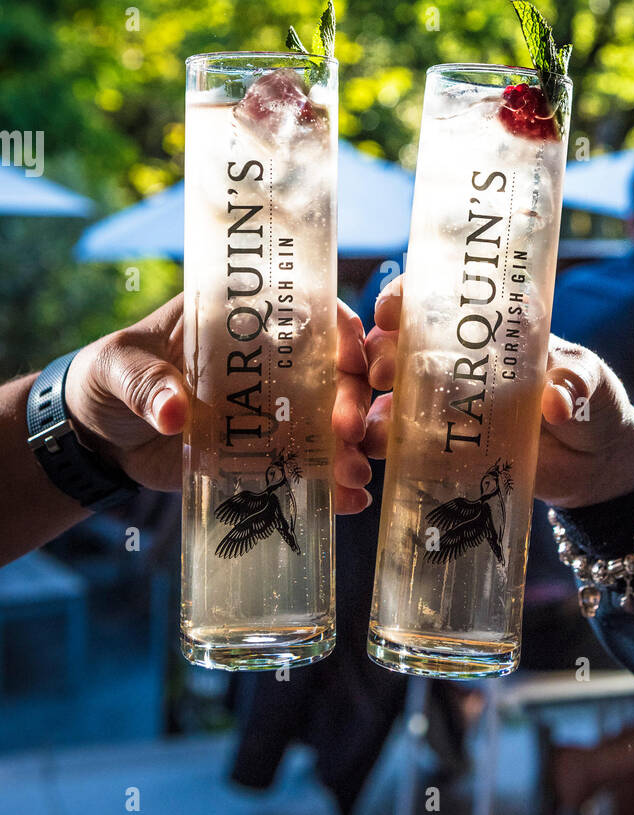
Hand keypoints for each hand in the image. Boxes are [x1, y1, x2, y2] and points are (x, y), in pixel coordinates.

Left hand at [65, 294, 371, 510]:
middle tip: (349, 433)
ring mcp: (269, 409)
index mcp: (241, 320)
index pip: (306, 312)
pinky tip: (346, 503)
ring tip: (355, 480)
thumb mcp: (118, 366)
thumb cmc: (110, 376)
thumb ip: (144, 382)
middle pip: (330, 372)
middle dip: (349, 402)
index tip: (352, 363)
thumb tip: (174, 412)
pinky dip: (327, 484)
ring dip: (349, 450)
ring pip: (326, 423)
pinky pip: (302, 465)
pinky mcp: (261, 453)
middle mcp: (268, 362)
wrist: (97, 434)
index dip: (339, 332)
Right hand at [364, 276, 633, 509]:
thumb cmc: (593, 403)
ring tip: (366, 425)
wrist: (596, 462)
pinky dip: (377, 443)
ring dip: (367, 402)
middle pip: (399, 343)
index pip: (435, 296)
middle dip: (380, 354)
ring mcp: (445, 399)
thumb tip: (556, 402)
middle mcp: (457, 356)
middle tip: (384, 376)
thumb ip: (575, 385)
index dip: (405, 296)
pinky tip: (369, 453)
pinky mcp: (441, 442)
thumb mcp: (590, 383)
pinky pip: (398, 439)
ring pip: (388, 391)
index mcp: (489, 326)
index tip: (391, 312)